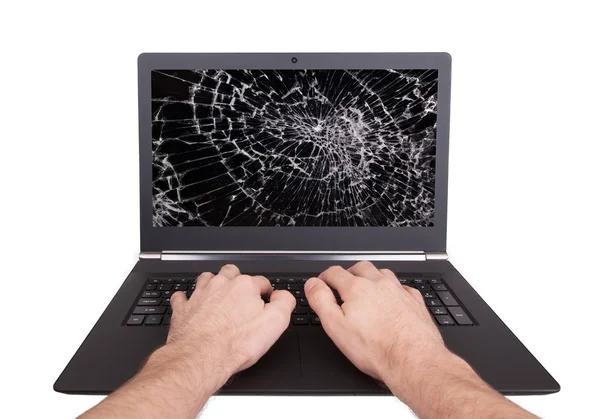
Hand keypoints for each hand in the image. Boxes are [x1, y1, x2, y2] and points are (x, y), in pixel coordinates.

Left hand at [156, 264, 295, 387]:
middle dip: (238, 279)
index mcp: (244, 286)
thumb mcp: (275, 323)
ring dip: (212, 283)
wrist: (201, 356)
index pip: (261, 281)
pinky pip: (181, 297)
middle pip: (231, 272)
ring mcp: (200, 295)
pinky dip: (186, 299)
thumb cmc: (235, 343)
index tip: (267, 300)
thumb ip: (284, 303)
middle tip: (242, 293)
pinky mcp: (183, 309)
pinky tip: (189, 305)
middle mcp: (221, 285)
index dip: (266, 291)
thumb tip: (284, 296)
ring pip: (206, 278)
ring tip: (218, 295)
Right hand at [304, 261, 447, 389]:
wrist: (413, 360)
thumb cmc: (376, 348)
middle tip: (343, 281)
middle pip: (361, 267)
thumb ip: (321, 301)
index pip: (336, 273)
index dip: (325, 276)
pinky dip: (394, 288)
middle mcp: (379, 284)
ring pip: (383, 273)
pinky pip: (402, 287)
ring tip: (367, 286)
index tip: (322, 281)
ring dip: (372, 276)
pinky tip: (393, 297)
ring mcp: (399, 291)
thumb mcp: (335, 326)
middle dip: (349, 272)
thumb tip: (312, 284)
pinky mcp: (415, 302)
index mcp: (357, 289)